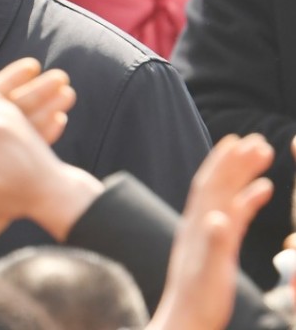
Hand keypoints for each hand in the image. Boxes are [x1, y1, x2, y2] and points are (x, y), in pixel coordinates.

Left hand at [148, 134, 273, 329]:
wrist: (186, 323)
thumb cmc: (199, 303)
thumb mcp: (211, 274)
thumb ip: (215, 246)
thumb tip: (217, 216)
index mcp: (198, 228)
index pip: (211, 186)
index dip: (224, 163)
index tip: (239, 140)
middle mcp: (200, 225)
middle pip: (218, 184)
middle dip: (236, 160)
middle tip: (257, 139)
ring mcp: (207, 234)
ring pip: (226, 195)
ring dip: (242, 172)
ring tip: (261, 153)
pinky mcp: (217, 245)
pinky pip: (235, 214)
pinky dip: (248, 197)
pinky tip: (263, 189)